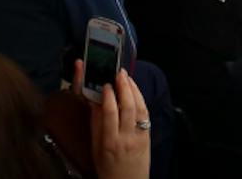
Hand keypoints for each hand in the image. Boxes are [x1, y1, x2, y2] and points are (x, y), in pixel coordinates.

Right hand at [79, 63, 148, 178]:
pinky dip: (141, 100)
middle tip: (119, 73)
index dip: (107, 96)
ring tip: (127, 77)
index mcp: (109, 143)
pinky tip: (135, 92)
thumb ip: (96, 125)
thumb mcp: (96, 148)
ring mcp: (139, 137)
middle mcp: (126, 138)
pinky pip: (145, 115)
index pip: (109, 114)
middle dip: (124, 87)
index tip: (105, 84)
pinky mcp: (147, 136)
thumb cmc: (107, 168)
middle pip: (127, 107)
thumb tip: (94, 102)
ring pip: (139, 108)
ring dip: (134, 90)